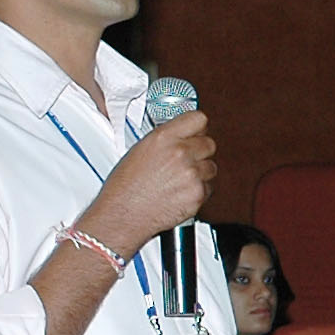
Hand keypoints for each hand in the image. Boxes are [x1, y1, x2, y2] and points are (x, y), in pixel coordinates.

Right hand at [82, 110, 213, 255]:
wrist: (122, 215)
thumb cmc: (124, 186)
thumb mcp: (139, 150)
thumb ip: (165, 139)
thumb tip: (182, 134)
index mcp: (163, 138)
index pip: (198, 119)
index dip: (198, 127)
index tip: (196, 132)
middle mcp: (180, 153)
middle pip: (209, 143)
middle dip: (200, 151)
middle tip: (185, 161)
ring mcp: (192, 174)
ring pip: (211, 166)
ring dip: (200, 172)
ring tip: (177, 180)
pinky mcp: (198, 193)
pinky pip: (208, 187)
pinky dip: (198, 190)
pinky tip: (178, 192)